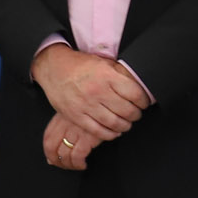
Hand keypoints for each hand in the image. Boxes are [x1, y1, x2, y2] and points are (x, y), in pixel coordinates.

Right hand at [31, 44, 147, 137]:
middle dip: (136, 115)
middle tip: (135, 114)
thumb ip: (121, 74)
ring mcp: (86, 105)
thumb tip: (139, 85)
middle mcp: (97, 91)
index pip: (135, 94)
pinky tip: (113, 131)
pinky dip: (109, 134)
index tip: (143, 103)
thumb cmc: (80, 65)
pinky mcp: (76, 116)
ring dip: (125, 126)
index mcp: (107, 76)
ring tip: (126, 123)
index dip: (143, 101)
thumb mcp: (104, 62)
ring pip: (114, 123)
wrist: (54, 68)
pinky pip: (97, 131)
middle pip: (127, 111)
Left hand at [43, 112, 101, 172]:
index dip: (48, 152)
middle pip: (52, 148)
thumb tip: (52, 155)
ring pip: (64, 154)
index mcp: (61, 117)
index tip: (52, 159)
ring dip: (69, 165)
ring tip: (75, 166)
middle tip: (64, 166)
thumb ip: (63, 130)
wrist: (110, 104)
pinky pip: (77, 156)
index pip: (47, 138)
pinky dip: (78, 164)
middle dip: (57, 161)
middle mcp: (65, 124)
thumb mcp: (75, 114)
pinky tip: (83, 164)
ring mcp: (76, 131)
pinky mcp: (88, 137)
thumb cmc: (94, 110)